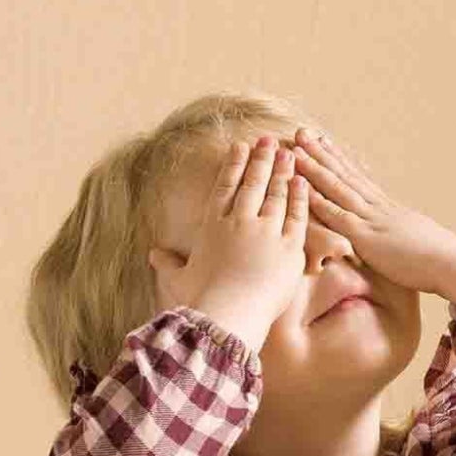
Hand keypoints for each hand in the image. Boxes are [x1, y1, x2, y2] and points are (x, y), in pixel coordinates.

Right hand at [148, 135, 308, 325]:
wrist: (228, 314)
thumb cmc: (202, 300)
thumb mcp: (180, 279)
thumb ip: (169, 264)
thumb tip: (153, 256)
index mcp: (212, 225)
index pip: (224, 187)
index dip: (234, 165)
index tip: (240, 147)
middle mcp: (239, 222)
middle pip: (252, 184)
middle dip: (261, 159)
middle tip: (269, 141)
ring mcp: (265, 233)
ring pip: (276, 195)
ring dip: (283, 172)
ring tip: (289, 153)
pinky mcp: (288, 249)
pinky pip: (297, 217)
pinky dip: (300, 198)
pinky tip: (302, 181)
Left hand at [289, 127, 455, 293]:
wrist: (453, 263)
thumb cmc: (442, 261)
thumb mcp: (419, 242)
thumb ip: (404, 237)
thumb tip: (405, 239)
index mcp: (389, 209)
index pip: (360, 179)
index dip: (341, 160)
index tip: (326, 142)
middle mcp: (379, 208)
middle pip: (346, 174)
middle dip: (322, 153)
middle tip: (302, 132)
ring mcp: (372, 220)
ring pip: (338, 188)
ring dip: (315, 168)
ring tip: (296, 148)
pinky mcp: (367, 238)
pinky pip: (337, 216)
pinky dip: (318, 201)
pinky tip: (300, 188)